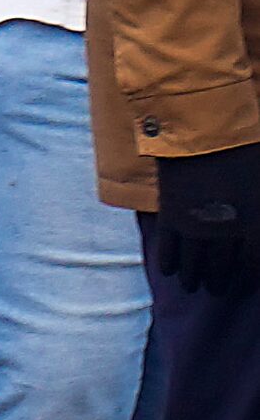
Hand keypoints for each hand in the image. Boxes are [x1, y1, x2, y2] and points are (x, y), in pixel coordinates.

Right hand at [153, 142, 259, 295]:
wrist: (204, 128)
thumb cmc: (246, 146)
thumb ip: (259, 203)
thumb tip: (257, 223)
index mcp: (255, 220)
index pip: (254, 261)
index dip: (249, 274)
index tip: (246, 279)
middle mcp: (224, 228)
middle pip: (221, 265)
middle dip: (220, 279)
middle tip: (216, 291)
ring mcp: (194, 222)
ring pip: (193, 260)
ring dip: (193, 276)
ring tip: (192, 287)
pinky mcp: (170, 212)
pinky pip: (168, 245)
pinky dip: (168, 260)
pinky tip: (169, 271)